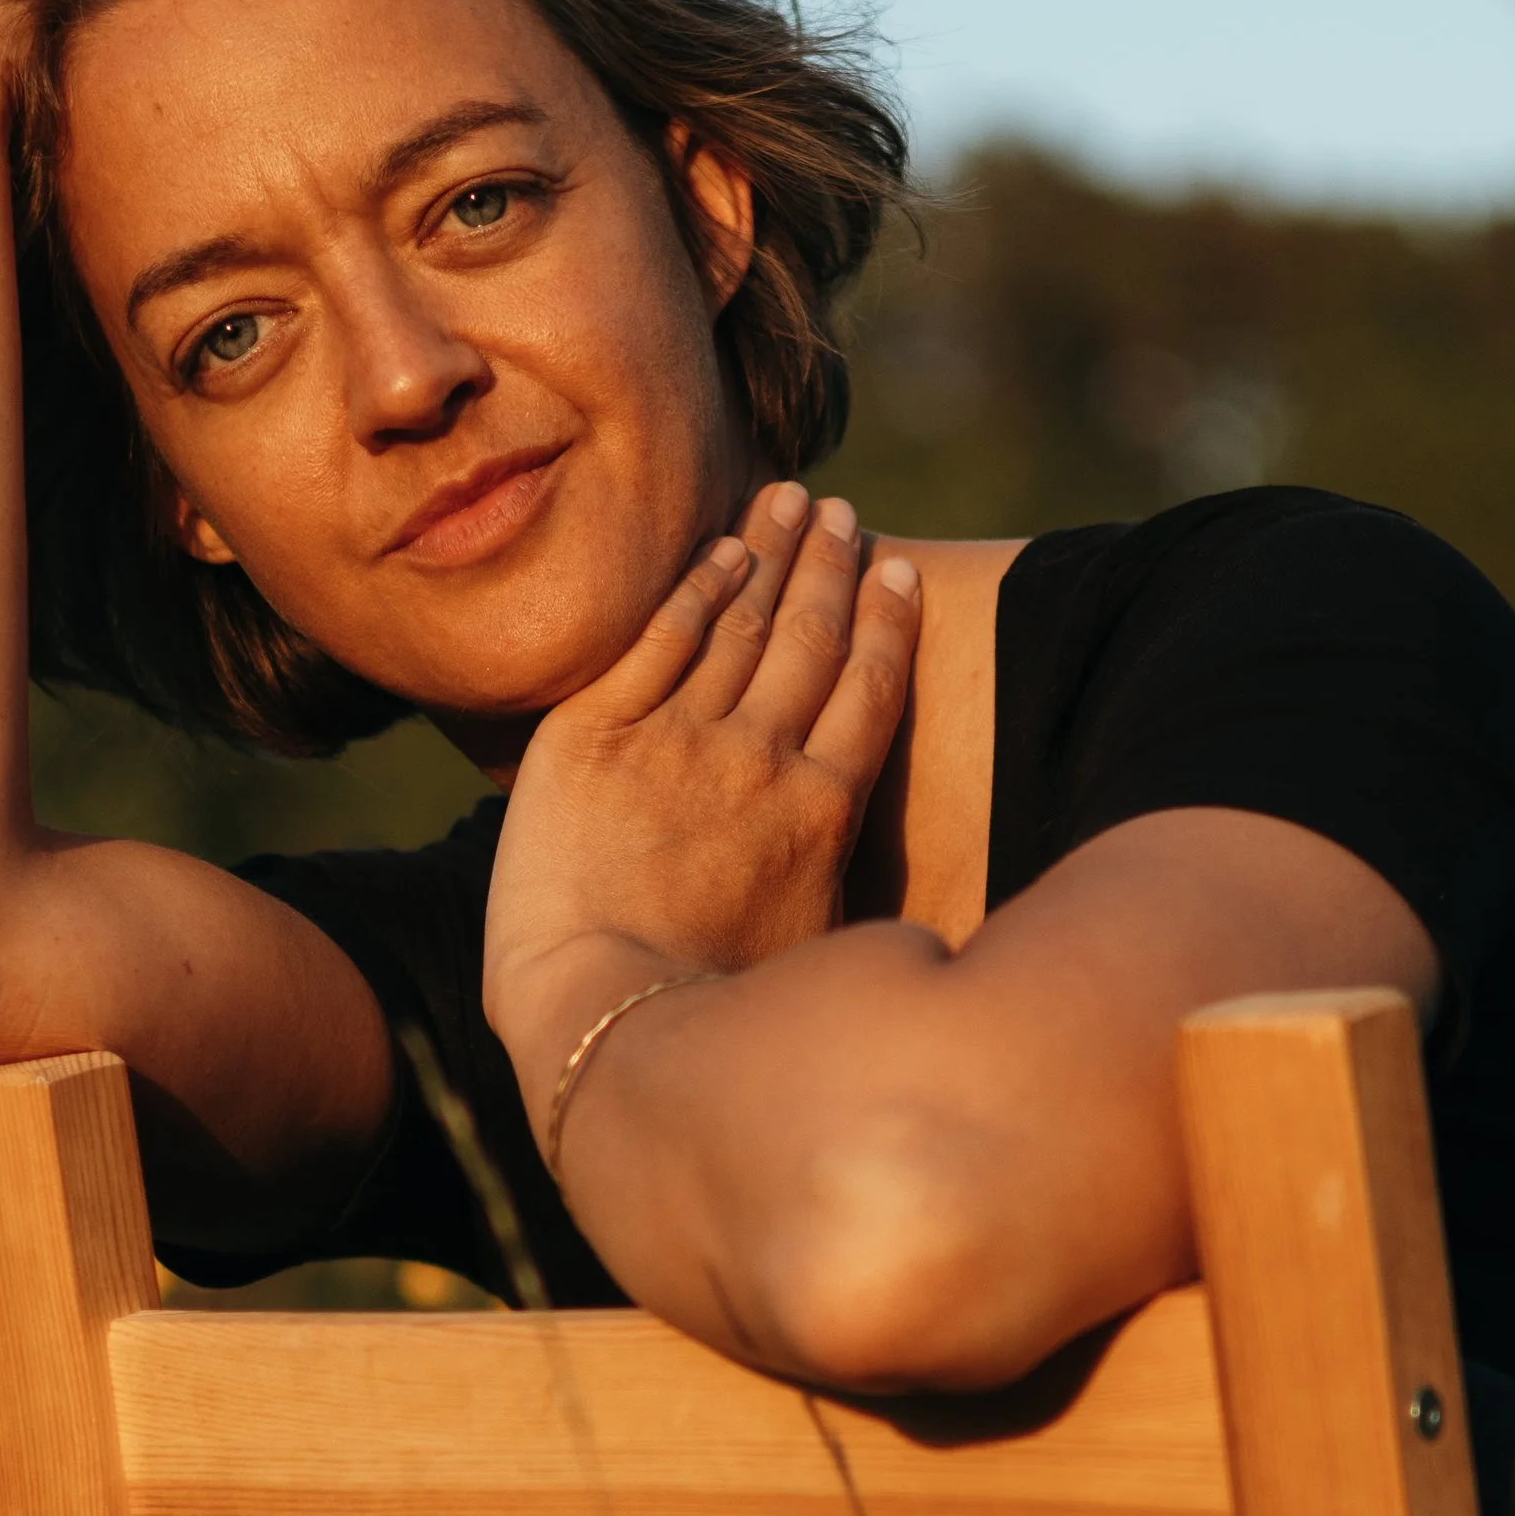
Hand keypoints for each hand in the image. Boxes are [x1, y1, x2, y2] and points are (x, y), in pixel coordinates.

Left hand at [482, 481, 922, 1099]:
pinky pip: (658, 638)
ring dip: (770, 553)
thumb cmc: (714, 1015)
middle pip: (809, 638)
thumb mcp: (823, 960)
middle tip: (839, 514)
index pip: (870, 689)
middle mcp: (760, 757)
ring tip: (789, 501)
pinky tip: (717, 551)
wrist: (604, 1014)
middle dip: (829, 566)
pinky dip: (695, 587)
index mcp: (823, 810)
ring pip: (739, 623)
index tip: (896, 571)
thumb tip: (920, 931)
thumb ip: (865, 907)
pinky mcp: (594, 733)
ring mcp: (677, 737)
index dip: (886, 622)